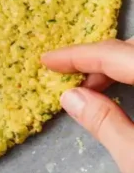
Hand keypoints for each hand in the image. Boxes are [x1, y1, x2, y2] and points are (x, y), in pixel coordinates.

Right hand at [43, 39, 133, 172]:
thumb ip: (106, 124)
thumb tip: (71, 97)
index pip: (114, 54)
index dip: (77, 56)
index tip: (47, 61)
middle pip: (130, 49)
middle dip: (98, 59)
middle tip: (68, 76)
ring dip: (116, 66)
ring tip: (91, 88)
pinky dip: (131, 74)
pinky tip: (121, 92)